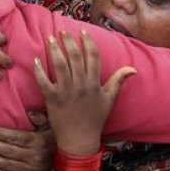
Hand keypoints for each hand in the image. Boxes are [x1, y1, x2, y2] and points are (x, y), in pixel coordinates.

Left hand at [0, 113, 53, 170]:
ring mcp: (31, 170)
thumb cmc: (58, 145)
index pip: (15, 136)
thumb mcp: (54, 129)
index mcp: (38, 142)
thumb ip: (42, 119)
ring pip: (7, 164)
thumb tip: (29, 112)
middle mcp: (34, 156)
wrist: (70, 168)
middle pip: (8, 150)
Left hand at [34, 31, 134, 154]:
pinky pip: (44, 81)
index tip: (82, 31)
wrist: (80, 139)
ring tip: (49, 38)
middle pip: (75, 57)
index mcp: (94, 83)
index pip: (93, 56)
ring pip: (60, 65)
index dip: (87, 41)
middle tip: (62, 31)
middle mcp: (81, 85)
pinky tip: (36, 59)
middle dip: (68, 41)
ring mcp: (66, 92)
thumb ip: (119, 80)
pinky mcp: (52, 99)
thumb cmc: (95, 118)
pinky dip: (39, 70)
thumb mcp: (110, 99)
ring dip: (54, 50)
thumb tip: (133, 69)